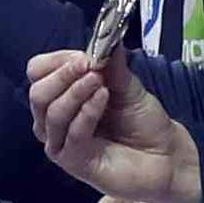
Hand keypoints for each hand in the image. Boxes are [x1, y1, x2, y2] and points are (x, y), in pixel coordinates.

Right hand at [28, 48, 200, 202]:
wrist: (165, 156)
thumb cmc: (142, 121)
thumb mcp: (129, 87)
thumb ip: (114, 67)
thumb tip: (108, 40)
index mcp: (63, 96)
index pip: (38, 73)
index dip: (58, 61)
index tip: (85, 55)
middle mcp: (55, 120)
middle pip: (37, 93)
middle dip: (63, 75)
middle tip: (91, 67)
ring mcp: (62, 142)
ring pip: (50, 112)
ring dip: (75, 92)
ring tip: (100, 82)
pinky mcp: (73, 162)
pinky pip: (71, 134)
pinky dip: (86, 112)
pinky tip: (103, 98)